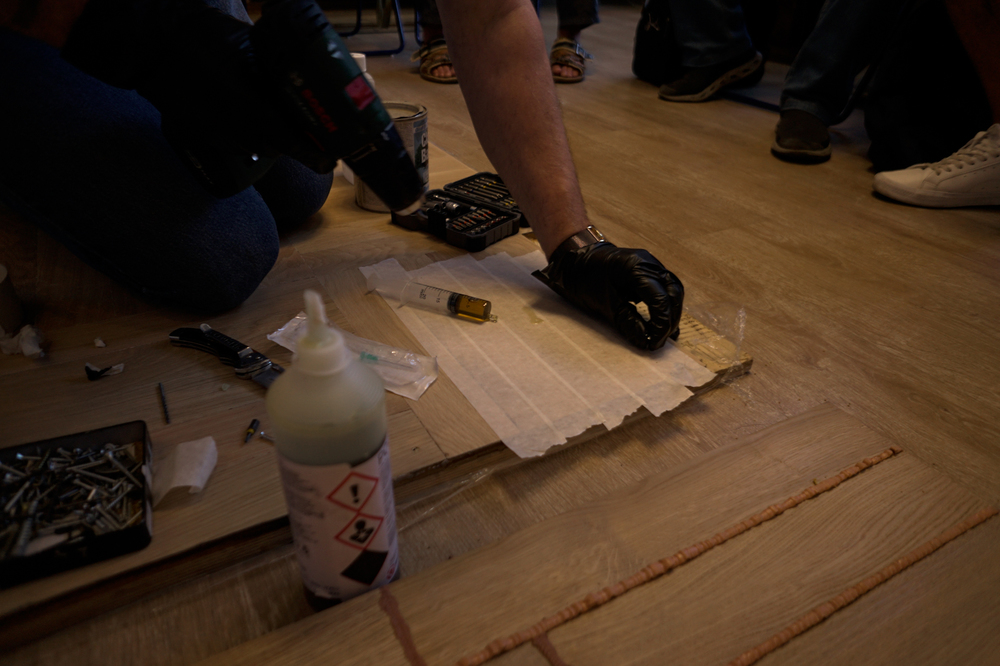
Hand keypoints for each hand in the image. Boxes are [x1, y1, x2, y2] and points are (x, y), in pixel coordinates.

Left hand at [532, 242, 683, 350]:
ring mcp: (651, 265)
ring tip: (664, 334)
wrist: (577, 260)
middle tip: (661, 340)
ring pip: (673, 290)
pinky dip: (665, 305)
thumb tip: (645, 342)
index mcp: (636, 268)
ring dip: (671, 313)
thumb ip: (627, 323)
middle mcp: (649, 263)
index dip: (661, 324)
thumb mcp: (605, 304)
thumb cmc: (586, 279)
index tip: (655, 343)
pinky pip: (665, 288)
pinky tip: (663, 322)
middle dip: (670, 319)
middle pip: (673, 293)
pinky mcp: (650, 271)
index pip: (660, 299)